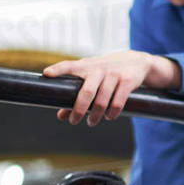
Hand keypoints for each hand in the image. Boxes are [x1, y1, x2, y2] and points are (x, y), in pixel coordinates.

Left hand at [43, 51, 181, 125]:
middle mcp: (99, 69)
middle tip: (73, 121)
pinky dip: (112, 113)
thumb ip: (76, 94)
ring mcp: (114, 74)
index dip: (58, 69)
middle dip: (78, 110)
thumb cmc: (106, 72)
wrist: (137, 62)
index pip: (69, 65)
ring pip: (102, 101)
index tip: (46, 74)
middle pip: (87, 92)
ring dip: (95, 116)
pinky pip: (118, 103)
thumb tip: (61, 116)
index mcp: (86, 66)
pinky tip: (109, 117)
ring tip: (91, 122)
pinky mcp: (127, 81)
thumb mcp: (91, 78)